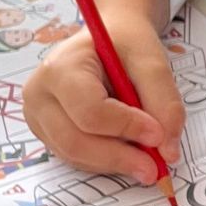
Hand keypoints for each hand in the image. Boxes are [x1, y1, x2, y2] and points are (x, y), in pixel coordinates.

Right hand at [22, 17, 183, 183]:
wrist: (107, 37)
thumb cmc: (125, 43)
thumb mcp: (151, 60)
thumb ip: (164, 102)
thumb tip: (167, 152)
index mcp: (60, 68)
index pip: (89, 110)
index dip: (125, 127)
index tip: (157, 135)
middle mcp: (40, 94)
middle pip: (75, 141)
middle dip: (119, 157)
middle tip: (155, 167)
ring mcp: (38, 117)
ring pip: (74, 156)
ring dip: (114, 162)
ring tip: (146, 160)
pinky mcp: (47, 133)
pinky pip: (75, 158)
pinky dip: (105, 161)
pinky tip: (127, 152)